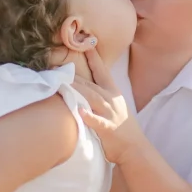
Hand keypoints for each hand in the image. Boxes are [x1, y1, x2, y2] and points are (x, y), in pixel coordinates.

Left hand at [73, 48, 144, 163]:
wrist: (134, 148)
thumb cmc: (121, 128)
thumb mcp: (114, 106)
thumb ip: (101, 94)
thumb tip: (85, 84)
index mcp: (113, 93)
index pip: (102, 71)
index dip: (94, 57)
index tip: (86, 43)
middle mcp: (111, 100)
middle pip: (91, 84)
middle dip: (75, 75)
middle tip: (57, 67)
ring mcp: (110, 114)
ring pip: (92, 98)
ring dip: (77, 90)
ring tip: (62, 84)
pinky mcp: (108, 129)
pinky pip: (98, 121)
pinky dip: (90, 116)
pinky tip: (80, 112)